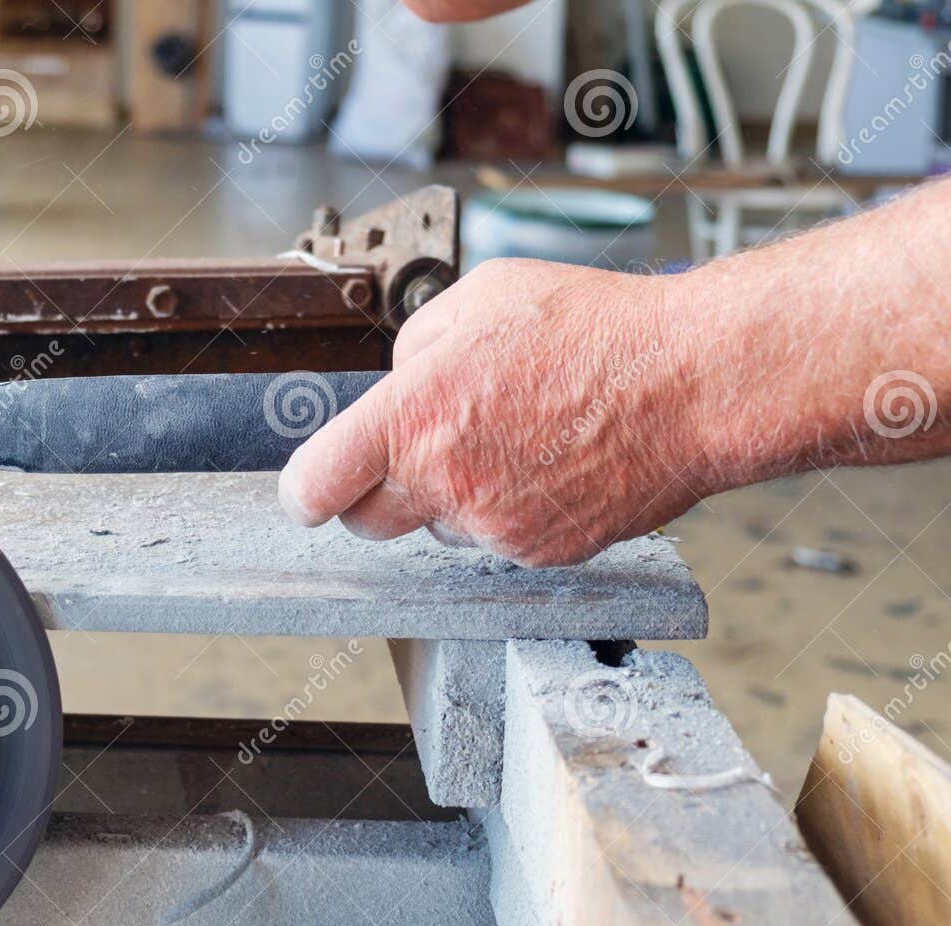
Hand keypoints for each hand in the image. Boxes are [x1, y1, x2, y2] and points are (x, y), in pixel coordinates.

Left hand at [277, 258, 708, 567]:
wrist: (694, 382)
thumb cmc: (598, 331)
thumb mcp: (481, 298)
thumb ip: (416, 346)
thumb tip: (398, 380)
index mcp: (415, 416)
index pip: (316, 486)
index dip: (306, 490)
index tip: (309, 490)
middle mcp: (446, 482)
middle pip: (368, 522)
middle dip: (376, 492)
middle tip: (415, 454)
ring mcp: (494, 526)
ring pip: (438, 530)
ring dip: (453, 497)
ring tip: (512, 439)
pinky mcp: (540, 551)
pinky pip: (497, 540)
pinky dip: (510, 510)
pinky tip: (548, 464)